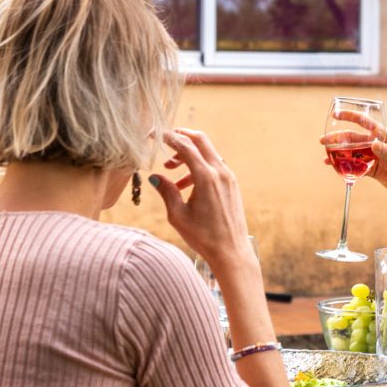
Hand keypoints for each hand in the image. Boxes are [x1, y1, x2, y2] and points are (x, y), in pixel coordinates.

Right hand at [149, 128, 252, 269]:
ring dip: (188, 155)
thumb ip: (167, 191)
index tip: (154, 134)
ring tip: (170, 170)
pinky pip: (214, 166)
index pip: (185, 146)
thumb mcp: (178, 215)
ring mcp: (229, 177)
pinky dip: (198, 167)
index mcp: (206, 177)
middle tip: (164, 140)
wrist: (231, 251)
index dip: (167, 137)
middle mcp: (221, 172)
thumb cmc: (203, 237)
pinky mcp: (232, 185)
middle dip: (181, 136)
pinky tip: (185, 184)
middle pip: (200, 140)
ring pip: (207, 153)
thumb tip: (154, 176)